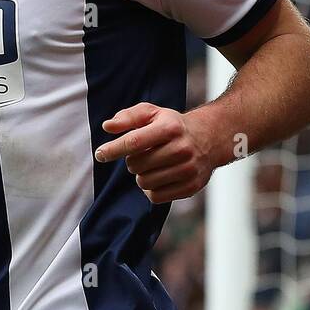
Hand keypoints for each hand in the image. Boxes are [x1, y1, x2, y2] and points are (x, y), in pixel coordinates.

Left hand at [94, 103, 218, 204]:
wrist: (210, 139)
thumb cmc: (173, 126)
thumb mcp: (153, 113)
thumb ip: (129, 117)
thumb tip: (107, 126)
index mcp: (170, 128)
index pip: (134, 142)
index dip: (113, 149)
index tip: (100, 154)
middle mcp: (181, 148)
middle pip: (136, 165)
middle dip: (132, 161)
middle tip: (141, 155)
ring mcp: (188, 169)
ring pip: (144, 182)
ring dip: (141, 175)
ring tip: (152, 166)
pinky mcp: (191, 187)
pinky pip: (156, 197)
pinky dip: (151, 189)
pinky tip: (159, 177)